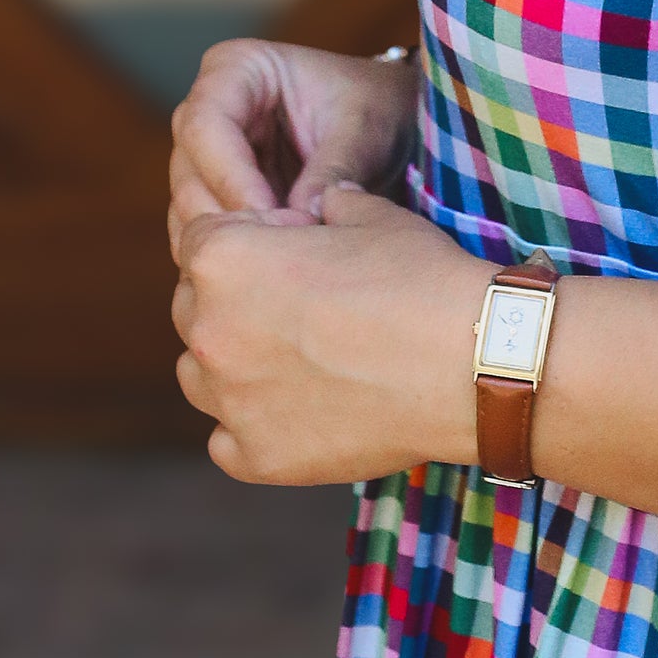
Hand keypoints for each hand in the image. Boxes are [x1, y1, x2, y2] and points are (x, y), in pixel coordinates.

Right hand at [169, 41, 416, 260]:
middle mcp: (208, 109)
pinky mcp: (217, 199)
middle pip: (187, 172)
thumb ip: (332, 169)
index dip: (230, 175)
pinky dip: (233, 258)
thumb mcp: (365, 130)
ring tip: (280, 269)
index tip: (273, 216)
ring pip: (188, 211)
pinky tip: (269, 278)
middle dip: (228, 217)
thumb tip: (300, 216)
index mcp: (238, 68)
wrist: (393, 128)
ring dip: (228, 245)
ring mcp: (207, 157)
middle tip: (277, 254)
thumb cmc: (379, 110)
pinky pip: (203, 236)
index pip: (205, 124)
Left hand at [172, 183, 489, 484]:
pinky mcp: (257, 458)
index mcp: (222, 259)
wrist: (466, 364)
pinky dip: (250, 423)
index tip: (294, 246)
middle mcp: (209, 330)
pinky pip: (226, 439)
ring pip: (198, 374)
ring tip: (291, 353)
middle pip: (191, 306)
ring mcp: (229, 402)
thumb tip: (321, 200)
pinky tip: (294, 406)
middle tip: (296, 300)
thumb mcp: (368, 213)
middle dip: (231, 297)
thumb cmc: (415, 277)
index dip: (249, 235)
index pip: (201, 240)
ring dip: (231, 359)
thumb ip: (325, 202)